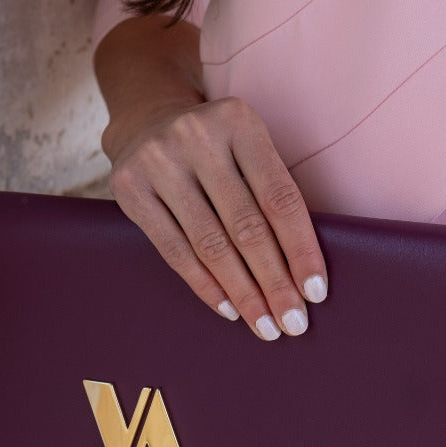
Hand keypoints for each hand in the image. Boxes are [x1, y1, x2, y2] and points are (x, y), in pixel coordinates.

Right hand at [106, 94, 328, 339]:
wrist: (147, 121)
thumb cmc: (217, 150)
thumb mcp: (248, 151)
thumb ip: (272, 196)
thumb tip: (304, 276)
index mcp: (239, 121)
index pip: (280, 198)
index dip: (301, 250)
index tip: (316, 293)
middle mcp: (196, 135)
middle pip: (246, 226)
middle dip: (274, 282)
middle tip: (293, 323)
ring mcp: (159, 160)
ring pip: (211, 244)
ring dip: (243, 293)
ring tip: (265, 324)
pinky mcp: (129, 187)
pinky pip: (175, 250)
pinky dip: (205, 285)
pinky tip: (229, 309)